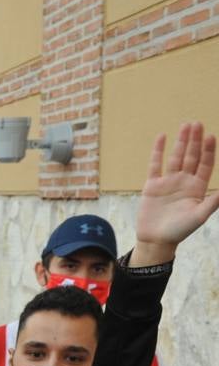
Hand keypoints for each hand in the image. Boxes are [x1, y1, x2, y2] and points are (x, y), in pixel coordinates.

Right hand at [134, 122, 218, 265]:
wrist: (156, 240)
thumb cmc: (179, 231)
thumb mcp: (199, 216)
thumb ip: (213, 201)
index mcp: (197, 188)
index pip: (205, 165)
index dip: (209, 151)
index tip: (211, 136)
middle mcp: (184, 181)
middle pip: (192, 156)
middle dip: (195, 141)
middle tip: (198, 124)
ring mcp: (168, 182)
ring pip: (176, 157)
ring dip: (181, 142)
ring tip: (186, 126)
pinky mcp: (152, 185)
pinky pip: (155, 165)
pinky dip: (158, 151)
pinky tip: (162, 138)